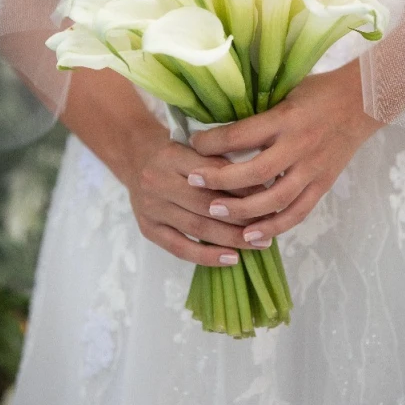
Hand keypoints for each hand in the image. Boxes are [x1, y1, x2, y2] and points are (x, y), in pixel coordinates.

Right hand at [125, 127, 266, 266]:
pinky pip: (180, 247)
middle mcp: (158, 181)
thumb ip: (220, 161)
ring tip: (258, 244)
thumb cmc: (174, 150)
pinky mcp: (148, 228)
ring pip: (197, 227)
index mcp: (173, 155)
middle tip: (270, 224)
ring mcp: (151, 207)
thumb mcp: (194, 146)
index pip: (214, 174)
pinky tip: (231, 259)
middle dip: (242, 217)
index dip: (244, 187)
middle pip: (206, 204)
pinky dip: (207, 256)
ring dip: (231, 238)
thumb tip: (262, 185)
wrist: (134, 156)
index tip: (270, 196)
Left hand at [188, 59, 382, 242]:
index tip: (192, 144)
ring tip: (215, 213)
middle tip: (194, 182)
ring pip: (275, 199)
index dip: (213, 142)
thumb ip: (257, 110)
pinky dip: (274, 226)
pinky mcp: (323, 184)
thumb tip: (215, 119)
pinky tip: (251, 234)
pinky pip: (298, 212)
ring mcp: (313, 169)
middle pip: (255, 171)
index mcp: (286, 118)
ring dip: (243, 210)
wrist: (362, 102)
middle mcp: (299, 145)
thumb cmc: (318, 90)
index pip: (242, 134)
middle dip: (221, 180)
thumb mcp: (284, 90)